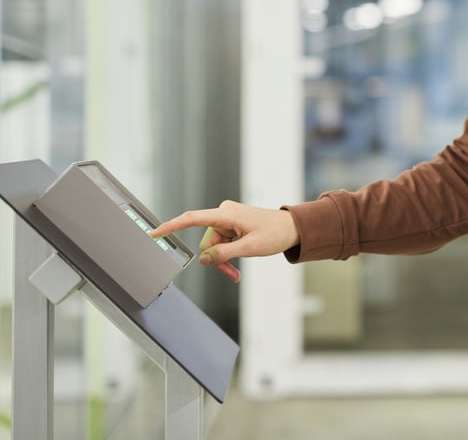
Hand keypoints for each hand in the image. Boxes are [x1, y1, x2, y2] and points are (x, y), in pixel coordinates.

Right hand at [149, 200, 298, 282]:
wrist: (292, 228)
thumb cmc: (276, 233)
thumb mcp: (250, 248)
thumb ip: (224, 254)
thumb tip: (204, 259)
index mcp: (227, 214)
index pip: (192, 219)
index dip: (171, 226)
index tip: (154, 233)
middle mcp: (224, 213)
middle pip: (206, 242)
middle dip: (216, 260)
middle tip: (232, 274)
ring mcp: (227, 219)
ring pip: (213, 247)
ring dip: (223, 260)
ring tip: (237, 271)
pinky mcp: (231, 225)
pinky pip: (221, 244)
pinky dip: (227, 255)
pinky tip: (236, 264)